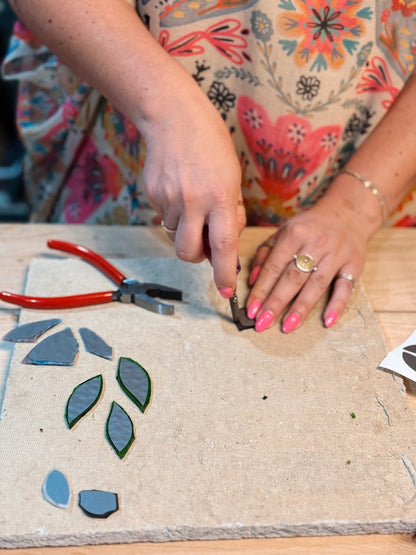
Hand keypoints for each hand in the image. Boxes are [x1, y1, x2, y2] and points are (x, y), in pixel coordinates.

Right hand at [141, 89, 245, 295]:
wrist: (174, 118)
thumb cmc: (211, 145)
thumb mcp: (232, 177)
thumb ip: (230, 212)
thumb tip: (223, 243)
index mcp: (219, 197)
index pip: (223, 246)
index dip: (224, 273)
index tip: (227, 292)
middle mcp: (193, 201)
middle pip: (189, 253)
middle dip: (197, 257)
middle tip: (204, 242)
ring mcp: (169, 198)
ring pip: (175, 236)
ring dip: (185, 230)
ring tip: (192, 201)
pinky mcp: (152, 195)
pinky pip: (164, 217)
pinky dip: (174, 213)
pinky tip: (179, 189)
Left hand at [245, 200, 370, 332]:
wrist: (349, 213)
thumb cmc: (310, 227)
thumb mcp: (284, 232)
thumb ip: (265, 254)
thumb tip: (252, 280)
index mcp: (293, 233)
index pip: (273, 267)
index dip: (261, 290)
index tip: (251, 310)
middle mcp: (315, 243)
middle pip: (292, 277)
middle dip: (276, 302)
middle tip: (262, 324)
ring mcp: (336, 254)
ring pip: (316, 284)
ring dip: (301, 307)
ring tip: (287, 326)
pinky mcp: (354, 264)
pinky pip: (346, 287)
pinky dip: (337, 305)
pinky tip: (327, 321)